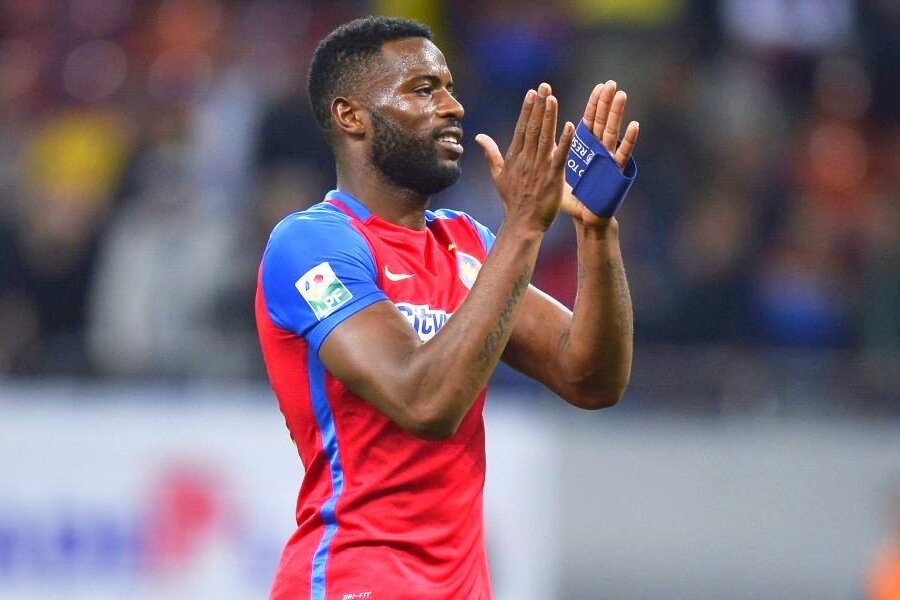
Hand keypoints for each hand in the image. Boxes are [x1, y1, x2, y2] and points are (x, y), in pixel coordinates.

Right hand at [476, 83, 575, 232]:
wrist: (522, 223)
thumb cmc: (512, 200)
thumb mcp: (498, 175)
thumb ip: (490, 153)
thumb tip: (479, 136)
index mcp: (514, 158)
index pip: (522, 128)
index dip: (527, 109)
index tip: (532, 92)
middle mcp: (526, 160)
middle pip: (533, 128)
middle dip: (539, 106)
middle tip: (545, 86)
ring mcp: (539, 168)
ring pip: (545, 138)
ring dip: (549, 117)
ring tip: (552, 98)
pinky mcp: (553, 178)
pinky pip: (560, 156)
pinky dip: (564, 141)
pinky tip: (569, 125)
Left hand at [561, 80, 639, 227]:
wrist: (586, 218)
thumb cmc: (574, 199)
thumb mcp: (558, 174)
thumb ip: (551, 158)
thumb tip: (539, 147)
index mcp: (586, 149)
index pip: (590, 121)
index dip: (594, 104)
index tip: (599, 86)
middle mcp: (599, 151)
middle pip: (602, 122)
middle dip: (606, 103)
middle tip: (611, 83)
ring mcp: (608, 160)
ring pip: (613, 133)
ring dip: (617, 114)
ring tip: (622, 95)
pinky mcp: (615, 173)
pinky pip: (622, 155)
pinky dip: (629, 140)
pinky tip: (634, 125)